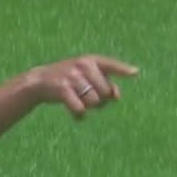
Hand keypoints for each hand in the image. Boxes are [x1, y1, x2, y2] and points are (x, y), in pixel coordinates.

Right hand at [23, 54, 138, 119]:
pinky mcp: (62, 88)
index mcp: (91, 60)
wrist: (40, 81)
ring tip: (79, 103)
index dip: (123, 70)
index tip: (135, 73)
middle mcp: (83, 65)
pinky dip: (79, 115)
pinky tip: (75, 114)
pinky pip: (80, 109)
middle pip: (105, 92)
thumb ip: (104, 84)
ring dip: (88, 108)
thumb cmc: (70, 80)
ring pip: (93, 102)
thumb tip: (116, 96)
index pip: (110, 64)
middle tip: (87, 98)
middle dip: (100, 100)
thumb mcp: (86, 76)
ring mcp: (72, 76)